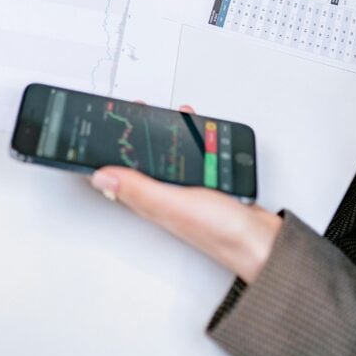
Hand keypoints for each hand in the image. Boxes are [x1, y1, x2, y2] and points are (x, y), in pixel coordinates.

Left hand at [88, 105, 281, 283]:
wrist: (264, 243)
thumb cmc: (223, 232)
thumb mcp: (174, 204)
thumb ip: (140, 190)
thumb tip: (101, 176)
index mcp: (151, 200)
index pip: (117, 174)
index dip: (102, 153)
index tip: (91, 132)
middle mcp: (165, 195)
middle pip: (138, 162)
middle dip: (129, 136)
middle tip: (122, 113)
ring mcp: (186, 190)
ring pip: (165, 157)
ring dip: (158, 135)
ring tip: (151, 116)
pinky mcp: (207, 184)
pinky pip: (190, 157)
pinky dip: (189, 140)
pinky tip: (193, 129)